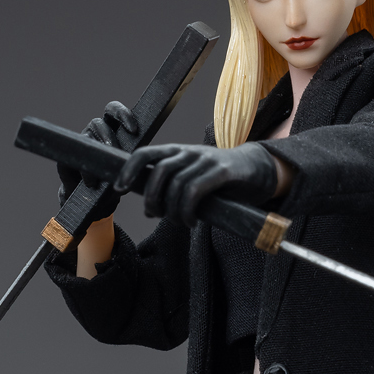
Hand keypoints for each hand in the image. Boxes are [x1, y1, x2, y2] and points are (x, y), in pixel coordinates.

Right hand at [57, 101, 138, 199]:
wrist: (96, 203)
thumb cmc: (116, 182)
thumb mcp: (126, 171)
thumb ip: (130, 162)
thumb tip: (135, 163)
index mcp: (111, 130)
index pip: (114, 112)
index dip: (122, 115)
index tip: (134, 130)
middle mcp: (94, 134)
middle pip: (97, 123)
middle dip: (107, 136)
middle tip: (114, 150)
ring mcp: (80, 146)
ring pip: (85, 139)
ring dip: (95, 152)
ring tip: (105, 170)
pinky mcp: (66, 161)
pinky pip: (72, 159)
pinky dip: (84, 171)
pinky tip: (92, 183)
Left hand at [116, 141, 280, 225]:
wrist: (254, 168)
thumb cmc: (218, 178)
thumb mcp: (191, 176)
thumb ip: (172, 184)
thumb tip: (150, 205)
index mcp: (176, 151)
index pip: (145, 153)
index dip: (129, 170)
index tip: (119, 188)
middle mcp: (188, 152)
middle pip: (159, 171)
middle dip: (152, 197)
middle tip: (153, 215)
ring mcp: (205, 159)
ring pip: (177, 184)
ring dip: (172, 209)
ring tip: (178, 222)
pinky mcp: (221, 171)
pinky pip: (195, 190)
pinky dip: (188, 210)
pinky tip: (191, 221)